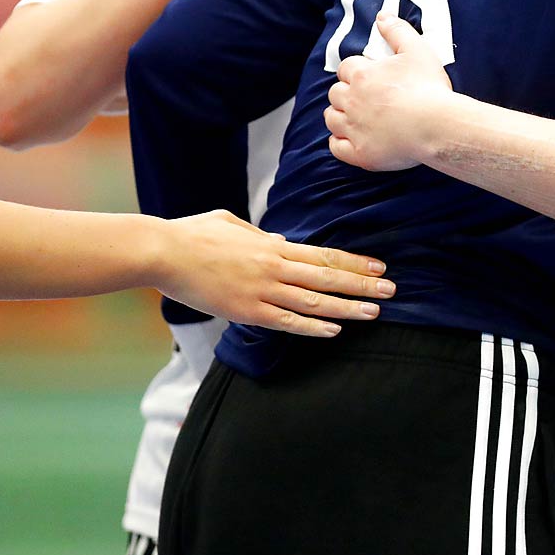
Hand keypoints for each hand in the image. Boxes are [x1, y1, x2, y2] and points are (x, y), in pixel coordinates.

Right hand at [153, 209, 393, 336]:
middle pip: (327, 278)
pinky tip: (333, 331)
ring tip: (373, 313)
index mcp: (272, 245)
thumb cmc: (193, 233)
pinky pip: (285, 322)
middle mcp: (273, 267)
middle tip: (391, 291)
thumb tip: (282, 241)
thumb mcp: (232, 223)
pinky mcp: (245, 311)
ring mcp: (260, 290)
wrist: (162, 251)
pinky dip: (312, 328)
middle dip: (362, 285)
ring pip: (314, 302)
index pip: (324, 255)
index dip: (355, 263)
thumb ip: (260, 235)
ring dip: (346, 309)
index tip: (379, 267)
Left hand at [325, 14, 453, 170]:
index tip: (368, 77)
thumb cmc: (429, 87)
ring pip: (331, 119)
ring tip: (355, 118)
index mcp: (362, 75)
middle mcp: (351, 101)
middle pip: (335, 93)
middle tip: (363, 98)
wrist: (437, 125)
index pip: (345, 68)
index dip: (355, 71)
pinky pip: (336, 147)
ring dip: (339, 116)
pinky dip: (339, 143)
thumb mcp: (417, 50)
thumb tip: (382, 16)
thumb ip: (398, 31)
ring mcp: (353, 128)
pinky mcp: (359, 153)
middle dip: (345, 94)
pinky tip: (350, 140)